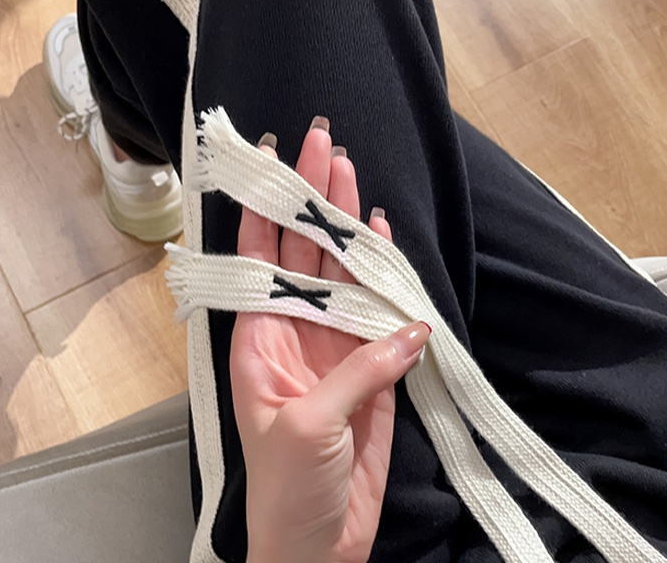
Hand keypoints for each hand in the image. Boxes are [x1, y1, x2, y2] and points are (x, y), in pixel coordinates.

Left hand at [230, 119, 430, 562]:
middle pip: (303, 250)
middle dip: (311, 197)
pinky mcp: (369, 368)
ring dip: (347, 223)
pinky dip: (383, 275)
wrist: (319, 546)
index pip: (259, 257)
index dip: (264, 207)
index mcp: (260, 338)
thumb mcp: (310, 425)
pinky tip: (381, 237)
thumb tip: (407, 327)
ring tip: (350, 170)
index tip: (270, 159)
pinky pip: (378, 311)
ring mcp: (333, 344)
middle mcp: (294, 330)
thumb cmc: (288, 489)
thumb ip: (360, 369)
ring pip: (340, 270)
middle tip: (323, 143)